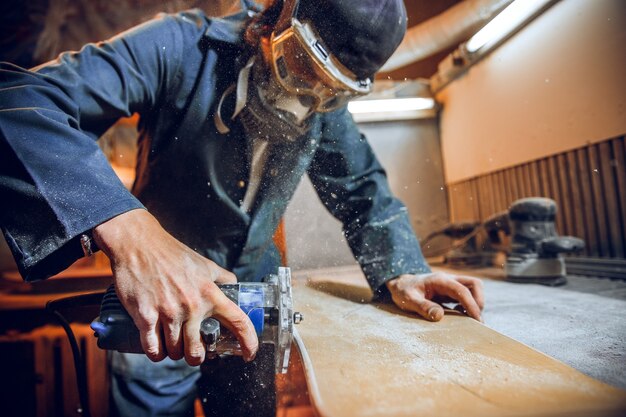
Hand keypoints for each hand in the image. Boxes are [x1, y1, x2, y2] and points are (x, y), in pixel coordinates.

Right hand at [93, 209, 258, 364]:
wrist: (139, 245)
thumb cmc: (172, 254)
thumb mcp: (205, 264)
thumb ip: (222, 278)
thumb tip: (234, 287)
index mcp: (210, 294)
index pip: (239, 322)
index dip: (248, 342)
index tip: (249, 353)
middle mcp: (192, 306)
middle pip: (197, 351)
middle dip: (195, 356)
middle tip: (192, 350)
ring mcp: (168, 313)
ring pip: (175, 352)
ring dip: (174, 352)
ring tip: (172, 342)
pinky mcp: (145, 317)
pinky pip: (153, 349)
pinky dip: (156, 353)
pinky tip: (157, 347)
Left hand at [385, 272, 483, 321]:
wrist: (400, 284)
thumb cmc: (403, 291)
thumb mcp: (408, 299)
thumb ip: (422, 306)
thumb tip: (439, 316)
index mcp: (439, 280)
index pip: (462, 290)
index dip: (472, 304)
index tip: (477, 319)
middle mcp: (448, 280)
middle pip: (474, 284)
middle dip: (479, 301)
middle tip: (476, 320)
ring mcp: (450, 284)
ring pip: (473, 288)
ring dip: (476, 303)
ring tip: (470, 319)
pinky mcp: (450, 291)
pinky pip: (466, 295)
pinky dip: (469, 304)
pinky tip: (461, 315)